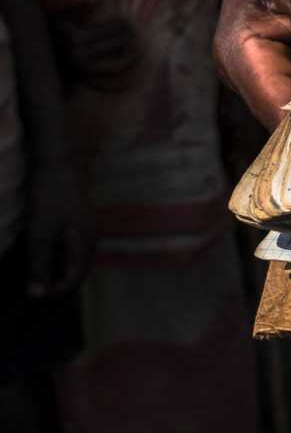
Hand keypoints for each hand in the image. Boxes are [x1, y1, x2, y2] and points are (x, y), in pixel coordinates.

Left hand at [26, 166, 94, 296]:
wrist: (57, 164)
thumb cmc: (50, 197)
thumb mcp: (40, 234)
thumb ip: (39, 265)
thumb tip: (36, 295)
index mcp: (85, 245)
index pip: (73, 280)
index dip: (53, 292)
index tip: (31, 296)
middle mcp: (91, 241)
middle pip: (75, 272)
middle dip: (54, 282)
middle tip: (30, 286)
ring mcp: (87, 231)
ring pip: (72, 260)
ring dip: (54, 269)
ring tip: (32, 271)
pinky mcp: (79, 224)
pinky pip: (70, 249)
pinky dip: (55, 256)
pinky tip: (41, 253)